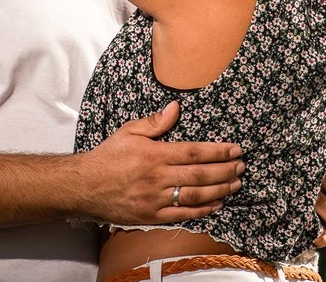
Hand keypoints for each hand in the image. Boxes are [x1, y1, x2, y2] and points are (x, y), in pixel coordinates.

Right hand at [77, 101, 244, 223]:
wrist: (84, 187)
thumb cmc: (108, 157)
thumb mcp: (129, 132)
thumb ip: (155, 122)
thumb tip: (176, 108)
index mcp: (154, 155)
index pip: (194, 152)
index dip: (218, 151)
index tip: (235, 149)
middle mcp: (157, 178)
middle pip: (200, 175)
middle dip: (225, 171)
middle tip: (242, 166)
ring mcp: (155, 199)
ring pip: (195, 196)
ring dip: (219, 191)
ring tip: (235, 184)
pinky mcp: (151, 216)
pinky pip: (182, 215)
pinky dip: (202, 210)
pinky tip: (216, 204)